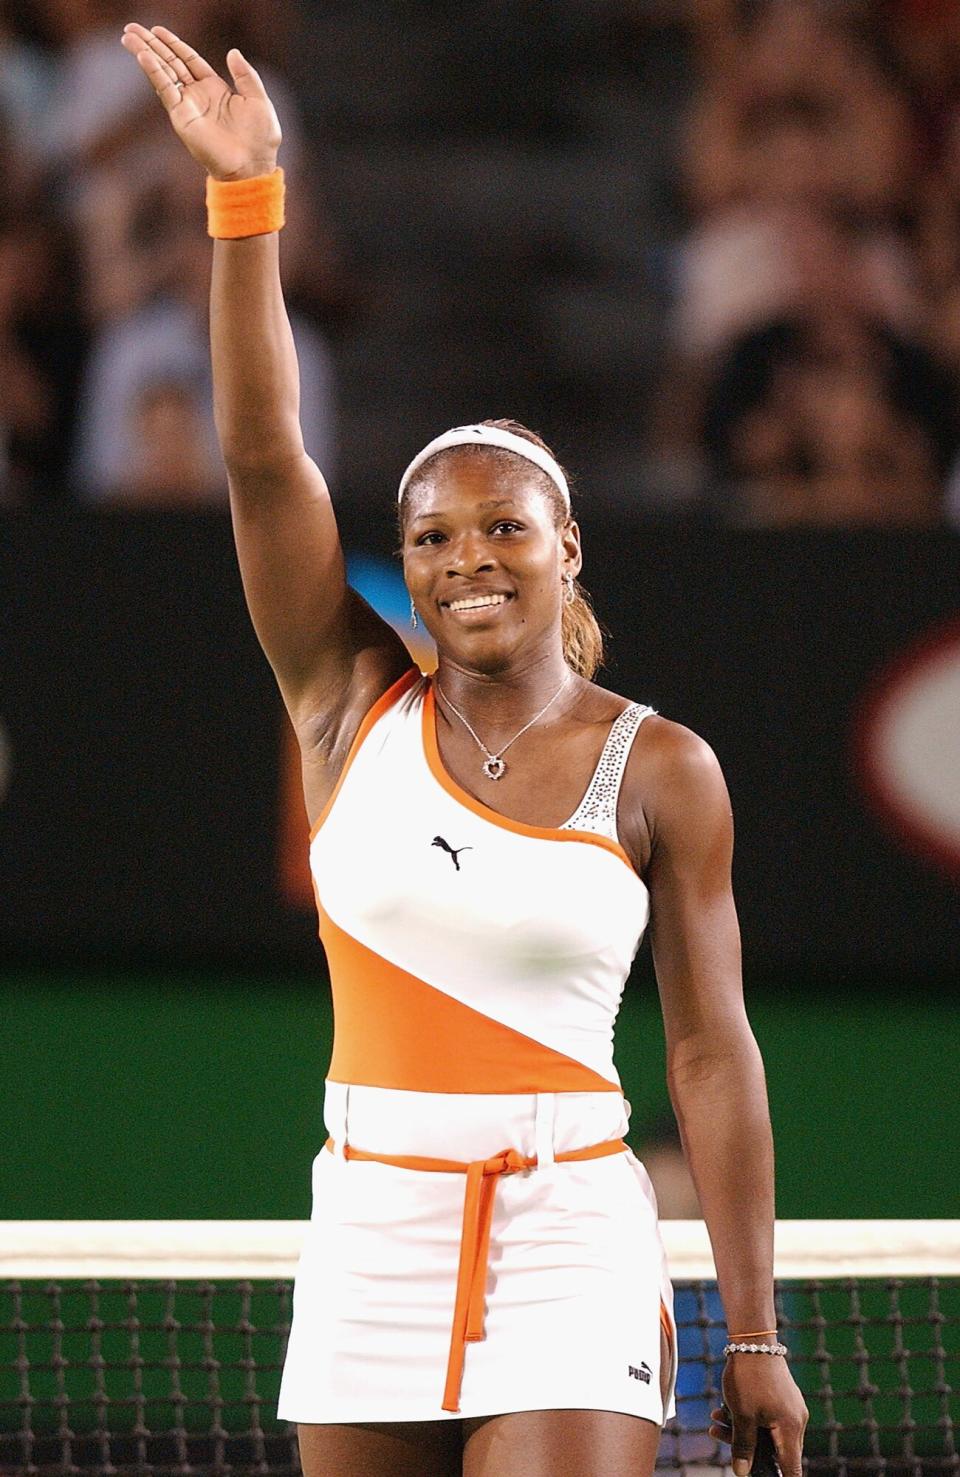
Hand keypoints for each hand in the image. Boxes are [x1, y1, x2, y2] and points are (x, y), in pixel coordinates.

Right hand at [120, 24, 280, 180]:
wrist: (252, 166)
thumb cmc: (260, 139)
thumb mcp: (258, 100)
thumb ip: (246, 75)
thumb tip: (233, 52)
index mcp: (215, 89)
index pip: (188, 60)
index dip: (173, 44)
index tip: (157, 30)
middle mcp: (198, 96)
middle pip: (170, 62)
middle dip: (152, 44)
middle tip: (132, 27)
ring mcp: (188, 106)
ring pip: (163, 72)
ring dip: (146, 53)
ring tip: (128, 36)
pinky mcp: (182, 116)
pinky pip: (166, 89)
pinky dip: (154, 72)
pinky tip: (143, 56)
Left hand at [709, 1355, 807, 1476]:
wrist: (753, 1338)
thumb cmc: (749, 1377)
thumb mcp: (742, 1415)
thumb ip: (743, 1446)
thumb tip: (742, 1471)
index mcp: (790, 1429)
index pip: (791, 1469)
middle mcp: (796, 1421)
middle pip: (773, 1450)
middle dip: (745, 1447)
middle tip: (718, 1436)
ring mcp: (790, 1408)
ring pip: (765, 1431)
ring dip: (740, 1428)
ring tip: (715, 1419)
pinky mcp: (782, 1397)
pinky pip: (765, 1416)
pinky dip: (746, 1416)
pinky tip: (722, 1408)